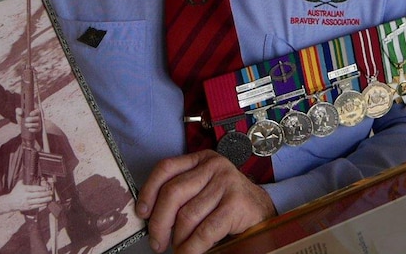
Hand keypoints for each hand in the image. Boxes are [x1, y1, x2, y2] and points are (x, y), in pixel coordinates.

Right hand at [6, 179, 52, 211]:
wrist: (9, 203)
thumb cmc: (15, 193)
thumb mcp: (19, 185)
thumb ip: (24, 180)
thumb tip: (30, 175)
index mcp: (25, 189)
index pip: (35, 188)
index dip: (42, 188)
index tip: (47, 188)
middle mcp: (26, 196)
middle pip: (38, 195)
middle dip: (46, 194)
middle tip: (51, 192)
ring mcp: (27, 202)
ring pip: (38, 201)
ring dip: (45, 199)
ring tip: (50, 198)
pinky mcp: (28, 207)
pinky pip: (36, 206)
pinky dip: (41, 205)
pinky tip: (46, 203)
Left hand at [16, 107, 42, 133]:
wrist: (20, 125)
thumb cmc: (21, 117)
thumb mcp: (18, 113)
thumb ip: (18, 110)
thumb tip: (21, 112)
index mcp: (35, 111)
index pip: (38, 111)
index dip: (35, 112)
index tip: (29, 114)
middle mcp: (38, 117)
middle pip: (38, 118)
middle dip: (32, 119)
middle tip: (26, 120)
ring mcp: (38, 123)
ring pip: (37, 124)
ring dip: (31, 125)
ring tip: (25, 125)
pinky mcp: (38, 129)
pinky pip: (37, 129)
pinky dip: (33, 130)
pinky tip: (29, 129)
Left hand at [136, 150, 276, 253]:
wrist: (263, 211)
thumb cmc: (226, 203)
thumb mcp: (203, 189)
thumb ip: (181, 195)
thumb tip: (149, 216)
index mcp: (200, 159)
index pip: (165, 168)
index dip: (148, 191)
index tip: (142, 213)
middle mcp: (213, 166)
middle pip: (173, 192)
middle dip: (159, 222)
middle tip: (156, 242)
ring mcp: (226, 183)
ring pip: (187, 215)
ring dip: (178, 239)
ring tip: (177, 249)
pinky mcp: (236, 204)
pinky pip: (205, 230)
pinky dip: (192, 247)